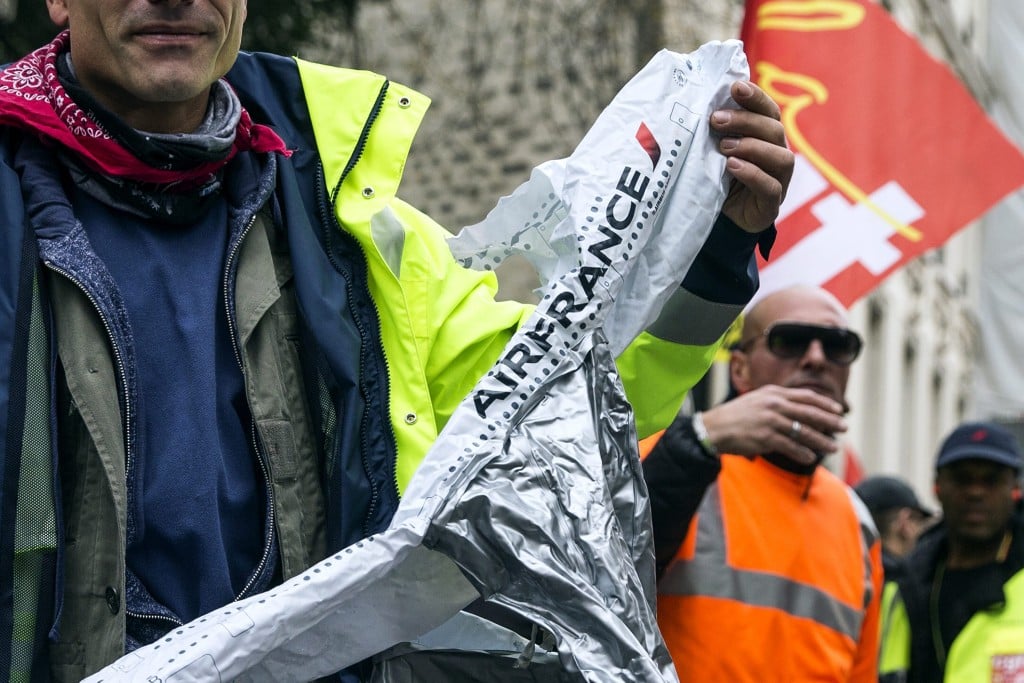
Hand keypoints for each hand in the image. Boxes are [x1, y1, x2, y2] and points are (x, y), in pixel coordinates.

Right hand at [700, 385, 846, 465]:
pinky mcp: (765, 438)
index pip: (806, 397)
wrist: (714, 427)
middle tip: (843, 428)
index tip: (838, 410)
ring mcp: (770, 421)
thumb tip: (800, 410)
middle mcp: (774, 405)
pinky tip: (811, 458)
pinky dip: (802, 453)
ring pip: (803, 432)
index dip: (825, 404)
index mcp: (773, 393)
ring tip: (832, 447)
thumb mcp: (758, 400)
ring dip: (820, 440)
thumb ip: (778, 402)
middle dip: (829, 421)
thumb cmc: (736, 416)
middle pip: (809, 413)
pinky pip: (790, 446)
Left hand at [711, 80, 793, 233]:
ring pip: (781, 157)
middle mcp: (777, 154)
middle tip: (715, 119)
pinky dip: (752, 174)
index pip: (768, 111)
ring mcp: (779, 180)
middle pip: (774, 129)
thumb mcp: (714, 150)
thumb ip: (715, 131)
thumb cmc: (718, 176)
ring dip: (752, 147)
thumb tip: (696, 101)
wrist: (721, 218)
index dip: (755, 97)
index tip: (735, 87)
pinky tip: (732, 166)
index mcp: (766, 137)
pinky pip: (771, 187)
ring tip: (724, 147)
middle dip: (745, 121)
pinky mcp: (771, 204)